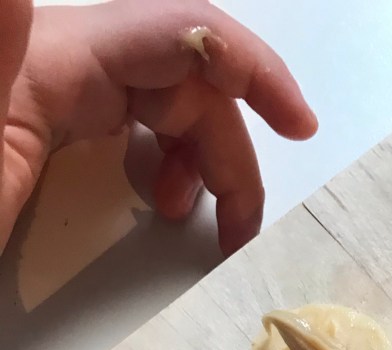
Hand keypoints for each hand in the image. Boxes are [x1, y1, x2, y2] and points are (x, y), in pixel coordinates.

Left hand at [0, 0, 317, 254]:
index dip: (253, 70)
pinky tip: (157, 198)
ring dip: (198, 162)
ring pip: (166, 108)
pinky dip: (162, 161)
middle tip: (238, 233)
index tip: (299, 125)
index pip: (184, 34)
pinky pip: (134, 125)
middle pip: (187, 84)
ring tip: (188, 219)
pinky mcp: (51, 119)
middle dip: (227, 154)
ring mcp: (59, 91)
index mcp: (58, 58)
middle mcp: (66, 61)